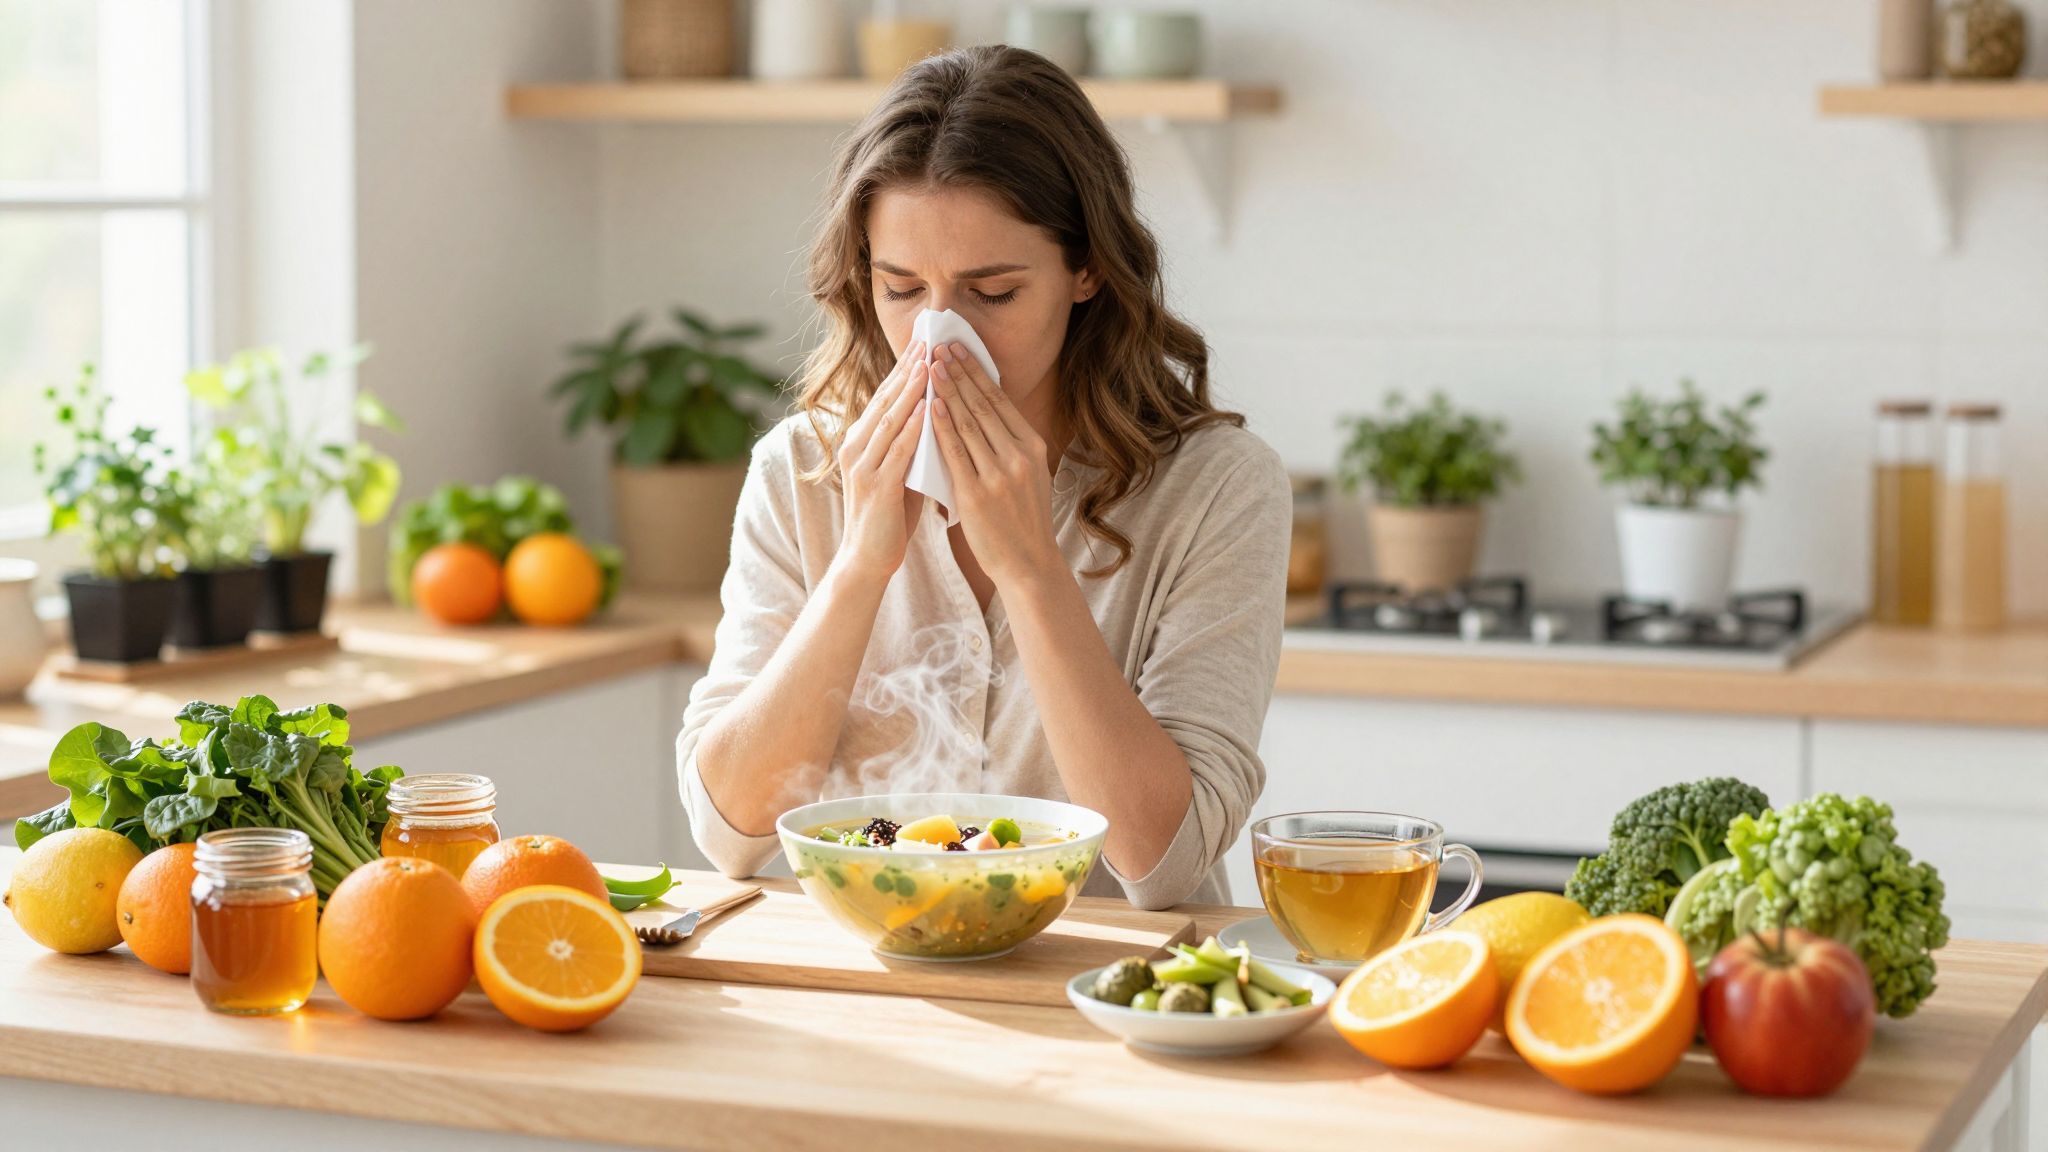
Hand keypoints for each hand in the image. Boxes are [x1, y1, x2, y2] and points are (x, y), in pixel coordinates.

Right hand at [833, 340, 927, 585]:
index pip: (887, 395)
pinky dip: (912, 428)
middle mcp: (857, 446)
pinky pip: (897, 450)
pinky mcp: (875, 486)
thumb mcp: (900, 470)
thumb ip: (911, 443)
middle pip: (886, 398)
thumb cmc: (890, 515)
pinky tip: (928, 409)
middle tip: (930, 339)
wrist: (868, 558)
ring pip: (890, 418)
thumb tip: (937, 413)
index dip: (906, 368)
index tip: (927, 342)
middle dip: (909, 368)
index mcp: (863, 440)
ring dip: (911, 390)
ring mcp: (863, 465)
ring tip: (930, 363)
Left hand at [928, 342, 1061, 586]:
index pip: (1000, 400)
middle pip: (983, 405)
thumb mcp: (1029, 473)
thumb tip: (984, 409)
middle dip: (959, 372)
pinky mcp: (977, 494)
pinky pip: (955, 452)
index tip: (958, 349)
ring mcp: (998, 475)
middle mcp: (1019, 456)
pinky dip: (941, 426)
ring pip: (968, 423)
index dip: (977, 372)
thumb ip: (1009, 444)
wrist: (1027, 564)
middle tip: (938, 346)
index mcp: (1032, 446)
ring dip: (947, 390)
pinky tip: (930, 405)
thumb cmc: (1022, 519)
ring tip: (930, 366)